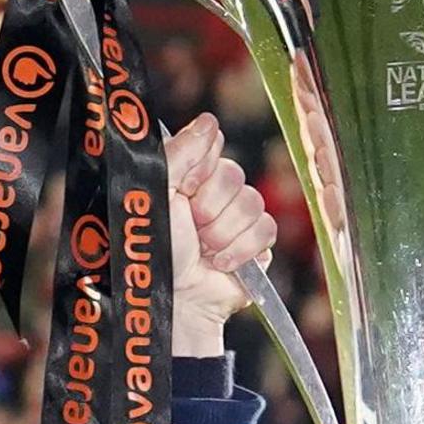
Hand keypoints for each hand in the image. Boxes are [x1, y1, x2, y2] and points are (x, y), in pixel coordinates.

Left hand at [163, 112, 276, 355]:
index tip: (184, 189)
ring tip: (203, 251)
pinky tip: (222, 263)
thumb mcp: (158, 194)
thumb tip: (208, 121)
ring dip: (223, 233)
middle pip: (234, 174)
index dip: (200, 169)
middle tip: (191, 228)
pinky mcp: (256, 245)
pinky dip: (242, 250)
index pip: (211, 145)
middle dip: (210, 207)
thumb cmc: (156, 251)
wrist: (175, 301)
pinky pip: (267, 229)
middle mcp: (212, 193)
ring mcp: (236, 219)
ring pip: (252, 203)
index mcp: (187, 176)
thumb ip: (179, 152)